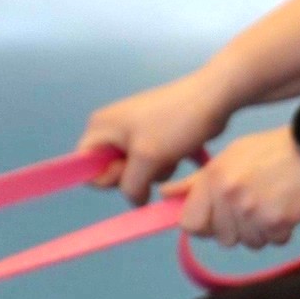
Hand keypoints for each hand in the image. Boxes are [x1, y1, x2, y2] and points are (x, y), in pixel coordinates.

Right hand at [83, 72, 235, 203]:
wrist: (213, 97)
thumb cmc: (176, 123)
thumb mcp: (147, 158)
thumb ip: (131, 185)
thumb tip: (135, 201)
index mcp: (100, 127)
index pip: (85, 166)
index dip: (106, 177)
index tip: (128, 171)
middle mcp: (113, 128)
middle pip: (112, 171)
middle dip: (135, 175)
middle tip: (153, 161)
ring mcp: (136, 132)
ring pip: (137, 171)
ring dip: (156, 171)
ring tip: (171, 153)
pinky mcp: (156, 137)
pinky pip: (154, 164)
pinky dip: (167, 164)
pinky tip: (182, 153)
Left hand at [179, 128, 299, 248]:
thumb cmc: (277, 150)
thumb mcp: (232, 156)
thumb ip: (197, 180)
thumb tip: (165, 194)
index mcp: (212, 177)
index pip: (190, 224)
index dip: (206, 225)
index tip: (222, 217)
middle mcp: (227, 193)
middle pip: (222, 238)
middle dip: (240, 228)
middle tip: (259, 204)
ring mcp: (251, 208)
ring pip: (249, 242)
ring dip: (264, 231)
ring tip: (276, 203)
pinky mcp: (276, 220)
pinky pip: (274, 241)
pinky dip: (284, 231)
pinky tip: (291, 208)